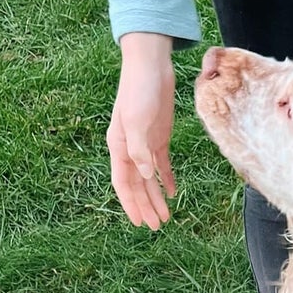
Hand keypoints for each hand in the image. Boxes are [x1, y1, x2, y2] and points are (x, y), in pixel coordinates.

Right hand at [108, 32, 176, 228]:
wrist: (151, 65)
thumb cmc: (140, 90)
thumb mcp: (138, 119)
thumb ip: (138, 148)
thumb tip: (145, 175)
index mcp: (119, 146)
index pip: (123, 182)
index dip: (131, 203)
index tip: (139, 223)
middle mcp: (130, 148)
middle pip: (137, 184)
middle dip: (145, 206)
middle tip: (157, 226)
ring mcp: (145, 143)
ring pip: (150, 178)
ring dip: (156, 197)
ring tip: (166, 217)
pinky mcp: (159, 136)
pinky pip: (162, 164)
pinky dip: (166, 179)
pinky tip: (172, 193)